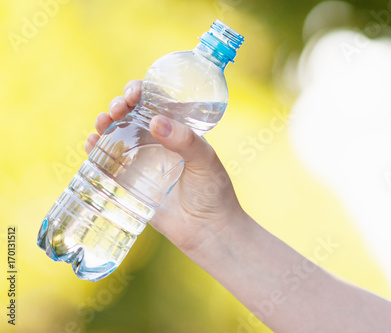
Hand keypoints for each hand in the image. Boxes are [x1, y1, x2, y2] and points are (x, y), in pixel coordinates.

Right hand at [86, 80, 244, 255]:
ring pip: (117, 133)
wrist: (206, 230)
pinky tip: (92, 142)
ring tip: (102, 122)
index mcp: (178, 130)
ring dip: (105, 122)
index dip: (142, 91)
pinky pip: (107, 160)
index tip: (134, 94)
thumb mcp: (206, 161)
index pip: (157, 102)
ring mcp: (142, 160)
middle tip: (118, 108)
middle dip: (120, 104)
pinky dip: (96, 148)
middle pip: (132, 114)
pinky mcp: (129, 180)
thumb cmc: (213, 192)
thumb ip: (185, 141)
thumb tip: (154, 121)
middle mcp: (158, 141)